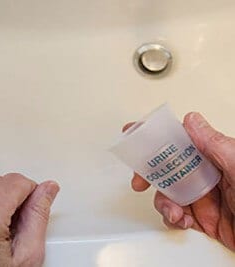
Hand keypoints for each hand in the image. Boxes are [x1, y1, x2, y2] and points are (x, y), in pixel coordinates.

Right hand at [123, 112, 234, 250]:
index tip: (135, 134)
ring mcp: (200, 197)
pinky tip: (181, 220)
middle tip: (140, 180)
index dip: (155, 137)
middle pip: (166, 168)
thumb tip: (191, 120)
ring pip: (167, 193)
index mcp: (212, 157)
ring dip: (162, 202)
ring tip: (173, 211)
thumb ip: (215, 145)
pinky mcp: (199, 218)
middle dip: (149, 174)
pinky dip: (172, 218)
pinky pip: (175, 215)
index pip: (178, 141)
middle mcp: (204, 175)